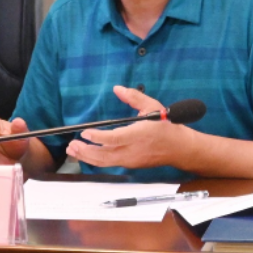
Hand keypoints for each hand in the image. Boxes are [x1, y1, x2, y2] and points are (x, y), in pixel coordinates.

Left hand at [65, 85, 190, 169]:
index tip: (85, 132)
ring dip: (87, 157)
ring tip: (74, 150)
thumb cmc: (166, 126)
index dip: (98, 137)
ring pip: (105, 162)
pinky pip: (110, 164)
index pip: (115, 139)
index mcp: (138, 135)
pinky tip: (87, 155)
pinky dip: (96, 160)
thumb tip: (117, 88)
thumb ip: (134, 97)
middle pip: (105, 155)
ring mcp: (131, 160)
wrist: (179, 148)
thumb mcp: (152, 106)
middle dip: (86, 151)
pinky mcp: (130, 164)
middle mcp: (133, 150)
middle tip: (72, 145)